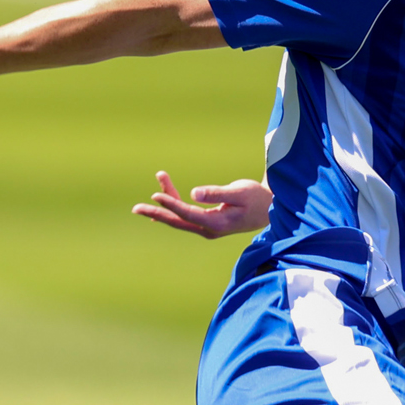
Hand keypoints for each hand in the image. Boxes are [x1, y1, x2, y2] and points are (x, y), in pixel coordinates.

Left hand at [131, 171, 271, 238]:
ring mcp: (207, 228)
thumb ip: (217, 193)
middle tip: (136, 208)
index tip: (155, 194)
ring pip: (180, 216)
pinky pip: (186, 214)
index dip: (170, 204)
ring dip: (168, 199)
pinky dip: (175, 202)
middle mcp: (209, 229)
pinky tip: (164, 194)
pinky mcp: (207, 223)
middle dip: (156, 212)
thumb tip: (194, 193)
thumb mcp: (240, 192)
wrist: (269, 210)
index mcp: (217, 223)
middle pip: (177, 221)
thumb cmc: (257, 198)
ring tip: (161, 175)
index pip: (188, 214)